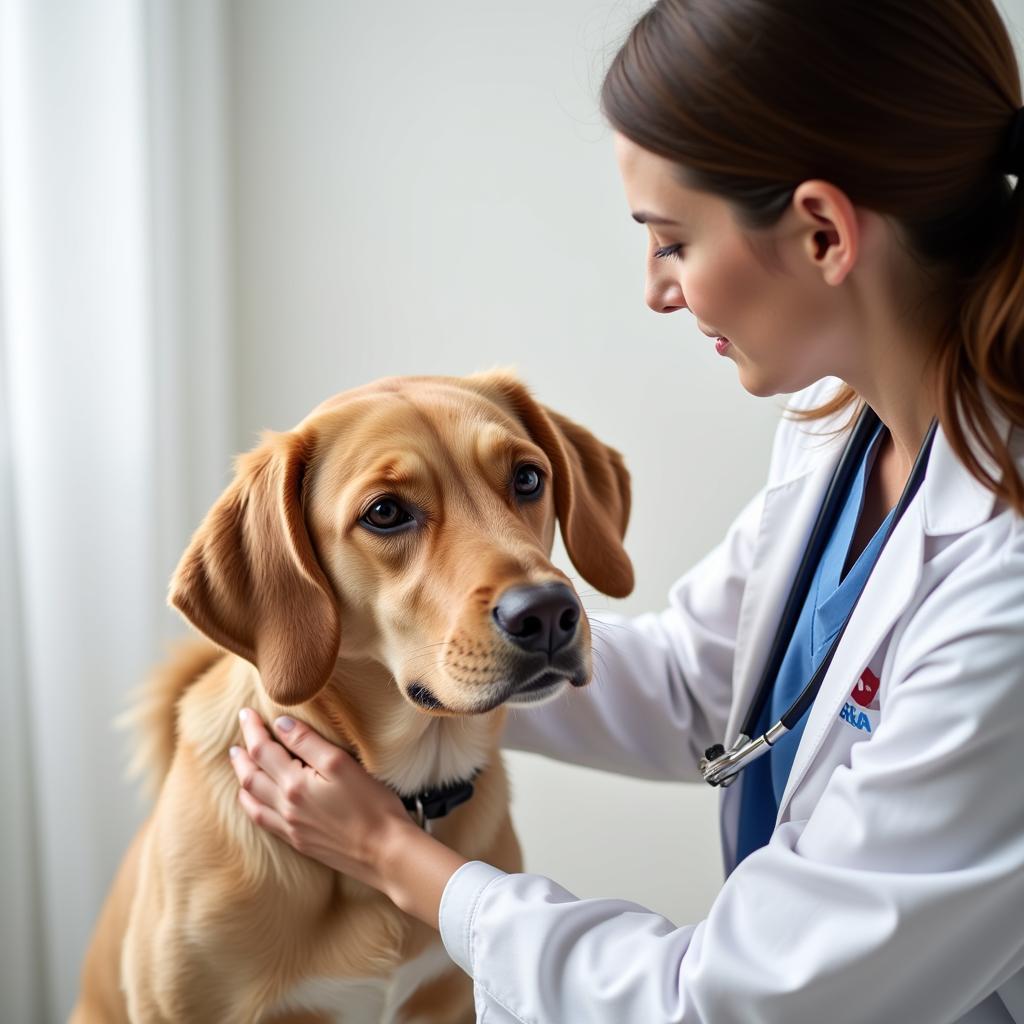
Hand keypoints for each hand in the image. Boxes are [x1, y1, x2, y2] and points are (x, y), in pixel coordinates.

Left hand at [229, 708, 410, 891]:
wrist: (385, 853)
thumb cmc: (371, 805)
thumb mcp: (341, 764)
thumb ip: (308, 743)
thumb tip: (280, 724)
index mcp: (295, 785)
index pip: (263, 751)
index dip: (252, 729)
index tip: (245, 712)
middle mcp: (286, 807)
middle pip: (251, 776)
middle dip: (242, 755)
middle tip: (236, 740)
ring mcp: (290, 827)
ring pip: (252, 801)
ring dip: (243, 780)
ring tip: (240, 766)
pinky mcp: (299, 841)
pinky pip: (263, 821)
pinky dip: (252, 805)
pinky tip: (255, 800)